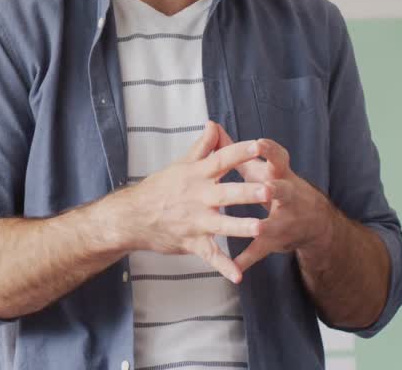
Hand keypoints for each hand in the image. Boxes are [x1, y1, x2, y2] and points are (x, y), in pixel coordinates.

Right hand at [118, 121, 271, 283]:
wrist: (132, 216)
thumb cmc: (159, 188)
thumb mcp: (181, 164)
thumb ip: (202, 146)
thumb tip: (214, 124)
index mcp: (198, 175)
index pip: (222, 160)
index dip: (240, 152)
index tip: (259, 146)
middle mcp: (198, 196)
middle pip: (227, 193)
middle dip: (248, 192)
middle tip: (269, 190)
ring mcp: (196, 221)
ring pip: (222, 224)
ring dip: (241, 227)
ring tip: (261, 229)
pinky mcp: (192, 242)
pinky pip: (210, 256)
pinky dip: (223, 267)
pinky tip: (238, 276)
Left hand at [224, 128, 335, 272]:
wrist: (314, 222)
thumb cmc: (279, 186)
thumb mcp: (261, 168)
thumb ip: (236, 151)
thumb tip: (213, 128)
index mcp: (281, 175)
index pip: (279, 159)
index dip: (270, 151)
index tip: (259, 143)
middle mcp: (287, 196)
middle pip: (283, 190)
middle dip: (275, 189)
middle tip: (267, 187)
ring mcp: (283, 220)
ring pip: (274, 223)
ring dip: (265, 225)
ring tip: (257, 228)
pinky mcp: (275, 240)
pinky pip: (261, 250)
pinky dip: (248, 258)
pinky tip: (236, 266)